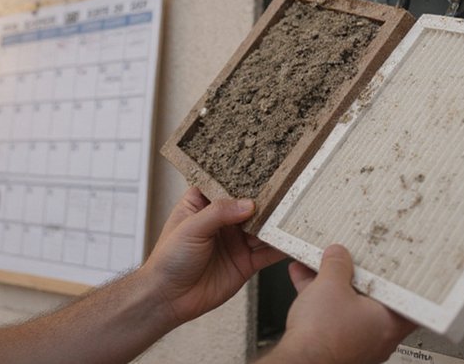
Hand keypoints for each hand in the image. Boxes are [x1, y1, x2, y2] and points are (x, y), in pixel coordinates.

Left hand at [140, 187, 284, 327]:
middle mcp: (223, 221)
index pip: (227, 184)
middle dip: (267, 199)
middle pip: (250, 205)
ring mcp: (236, 241)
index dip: (243, 176)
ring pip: (262, 227)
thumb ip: (219, 212)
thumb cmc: (169, 259)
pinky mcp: (246, 262)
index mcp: (203, 205)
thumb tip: (249, 204)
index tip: (264, 165)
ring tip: (294, 212)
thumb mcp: (190, 227)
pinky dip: (280, 247)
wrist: (169, 299)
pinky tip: (292, 239)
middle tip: (286, 188)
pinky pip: (267, 253)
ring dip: (276, 222)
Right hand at [266, 245, 415, 363]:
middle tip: (349, 262)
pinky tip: (304, 281)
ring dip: (334, 286)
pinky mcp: (337, 346)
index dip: (398, 279)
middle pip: (373, 298)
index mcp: (390, 322)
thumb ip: (337, 263)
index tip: (391, 266)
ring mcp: (358, 343)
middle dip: (356, 277)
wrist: (298, 362)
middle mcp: (378, 337)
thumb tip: (338, 255)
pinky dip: (321, 300)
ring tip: (319, 267)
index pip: (406, 298)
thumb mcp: (330, 284)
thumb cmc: (322, 336)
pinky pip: (333, 317)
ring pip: (349, 307)